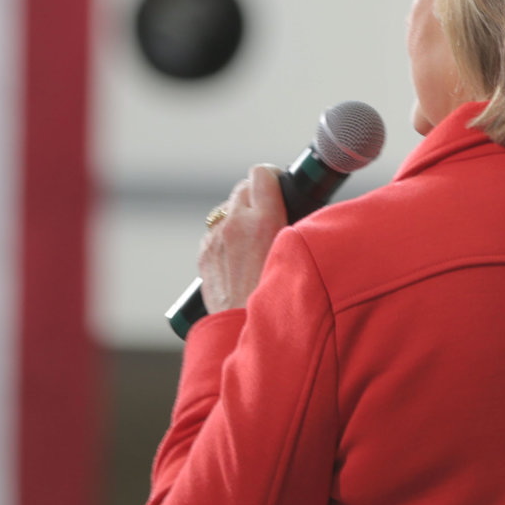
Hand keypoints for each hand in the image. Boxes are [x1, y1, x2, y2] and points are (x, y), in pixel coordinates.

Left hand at [198, 165, 286, 312]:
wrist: (244, 331)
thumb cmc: (279, 300)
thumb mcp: (296, 255)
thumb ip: (297, 228)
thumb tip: (300, 216)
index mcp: (263, 220)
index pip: (261, 173)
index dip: (271, 177)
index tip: (277, 186)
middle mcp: (235, 224)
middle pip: (242, 187)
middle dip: (255, 197)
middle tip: (268, 214)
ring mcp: (216, 239)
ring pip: (226, 210)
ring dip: (238, 217)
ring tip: (252, 241)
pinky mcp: (204, 254)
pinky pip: (214, 232)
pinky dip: (224, 238)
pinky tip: (237, 257)